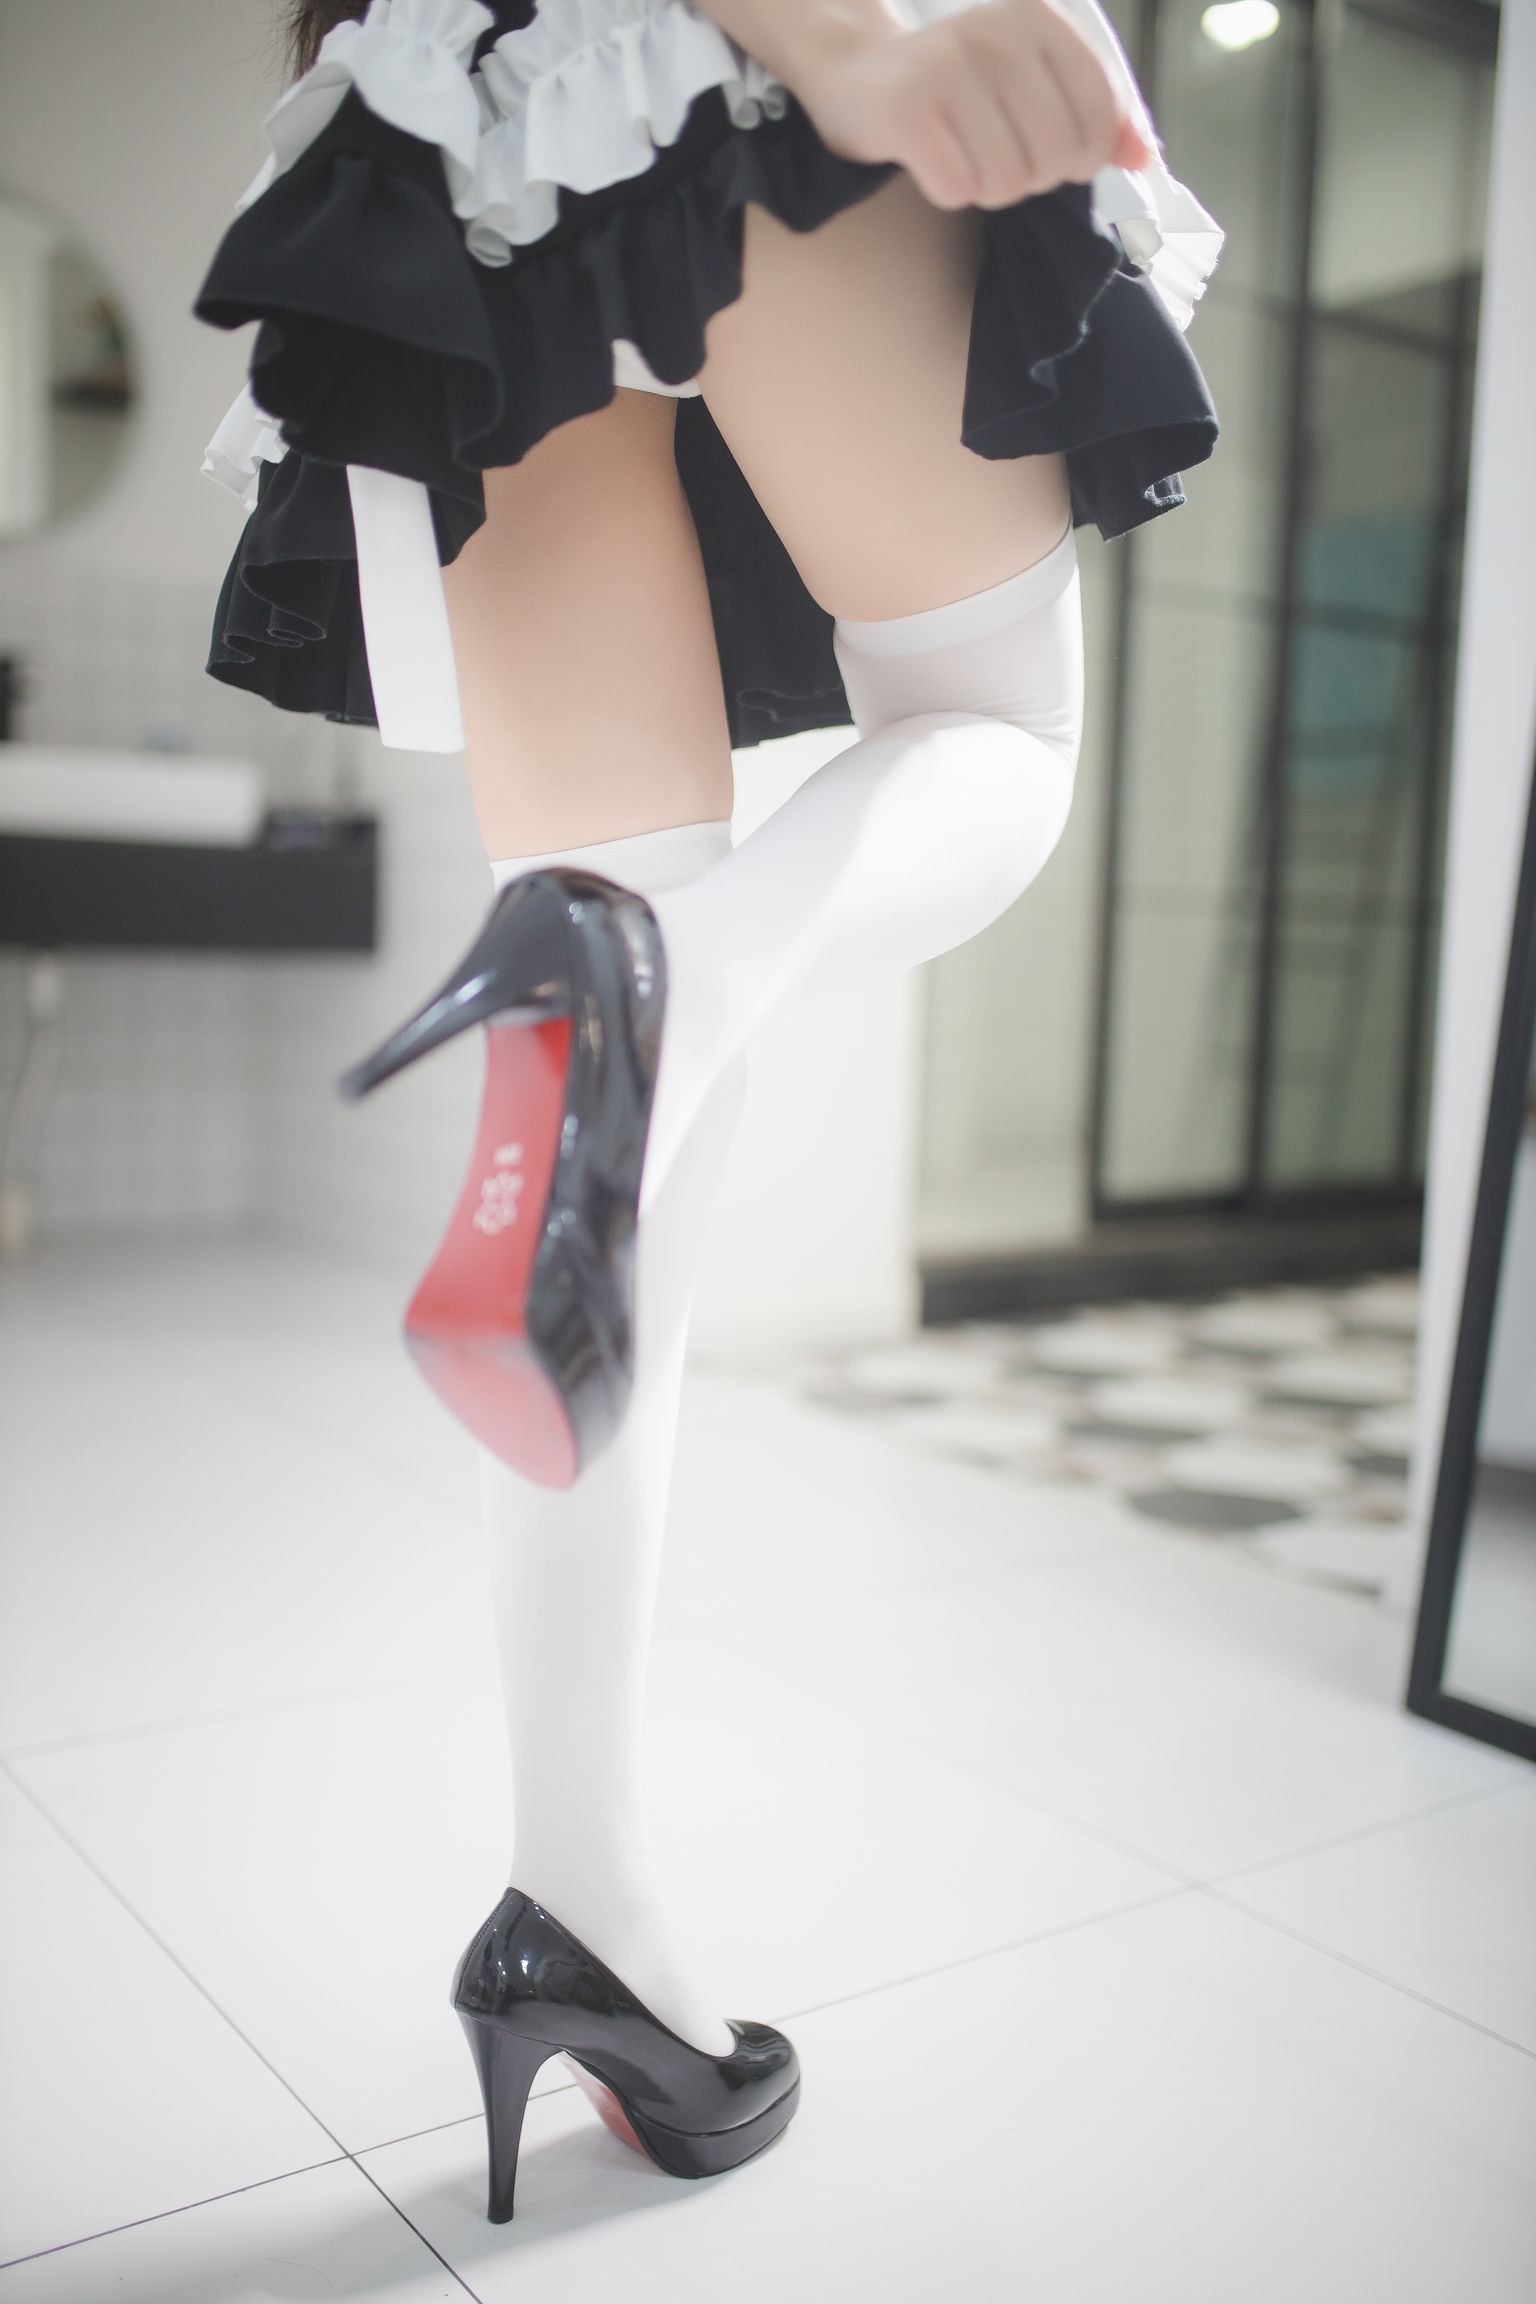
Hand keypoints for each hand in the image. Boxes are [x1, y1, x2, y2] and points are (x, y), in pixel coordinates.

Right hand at [790, 0, 1155, 210]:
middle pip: (1055, 158)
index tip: (1050, 149)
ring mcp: (948, 69)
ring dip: (985, 187)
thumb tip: (1145, 158)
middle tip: (995, 152)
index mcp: (1040, 20)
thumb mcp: (1033, 83)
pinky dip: (947, 191)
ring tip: (962, 154)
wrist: (856, 71)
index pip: (1100, 117)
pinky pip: (957, 188)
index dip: (1082, 156)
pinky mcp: (907, 111)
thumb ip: (1095, 115)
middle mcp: (997, 34)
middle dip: (1030, 176)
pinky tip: (931, 161)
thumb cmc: (957, 86)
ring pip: (1007, 181)